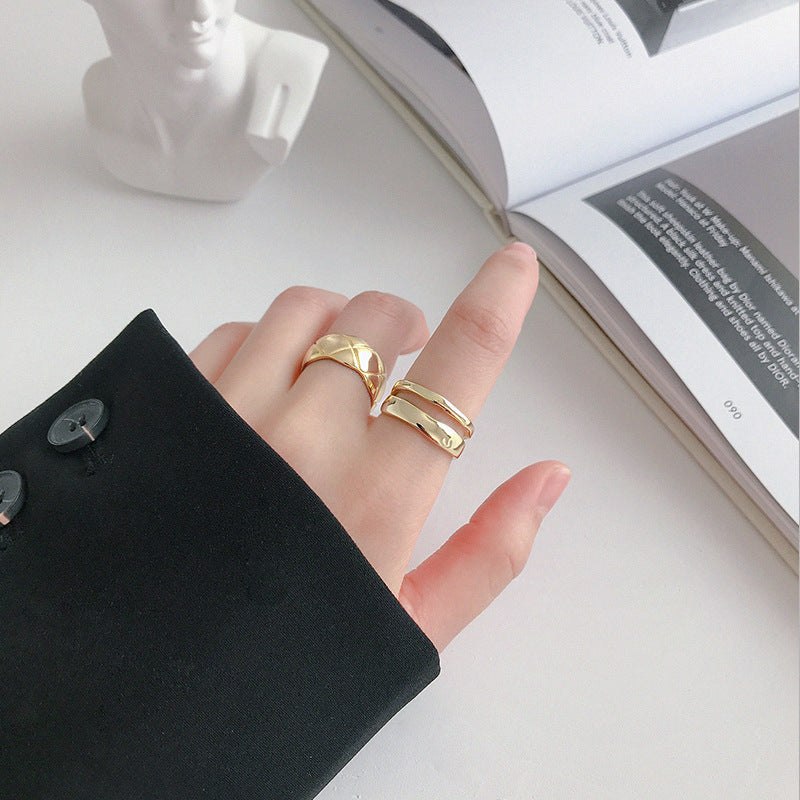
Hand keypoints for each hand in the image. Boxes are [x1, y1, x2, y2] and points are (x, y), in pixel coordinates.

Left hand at [189, 244, 569, 650]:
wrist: (153, 683)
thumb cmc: (291, 657)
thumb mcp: (412, 625)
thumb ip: (493, 549)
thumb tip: (551, 475)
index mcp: (379, 491)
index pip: (460, 367)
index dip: (498, 302)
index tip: (515, 266)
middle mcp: (306, 436)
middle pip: (376, 320)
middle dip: (404, 325)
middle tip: (404, 357)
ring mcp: (232, 414)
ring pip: (304, 312)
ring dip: (338, 324)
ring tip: (338, 365)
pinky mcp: (175, 409)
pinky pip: (233, 332)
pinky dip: (266, 342)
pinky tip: (271, 383)